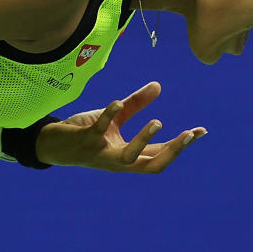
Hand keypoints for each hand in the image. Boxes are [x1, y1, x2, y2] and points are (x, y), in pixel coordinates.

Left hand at [34, 81, 206, 172]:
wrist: (51, 143)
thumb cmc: (84, 133)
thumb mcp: (113, 119)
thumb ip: (135, 105)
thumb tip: (158, 85)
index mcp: (128, 156)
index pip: (160, 154)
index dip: (181, 144)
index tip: (200, 131)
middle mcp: (118, 161)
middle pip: (152, 166)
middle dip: (172, 152)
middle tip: (187, 134)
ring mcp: (102, 154)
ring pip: (128, 158)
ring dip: (144, 141)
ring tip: (158, 122)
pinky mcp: (86, 142)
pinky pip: (100, 130)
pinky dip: (109, 116)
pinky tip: (118, 102)